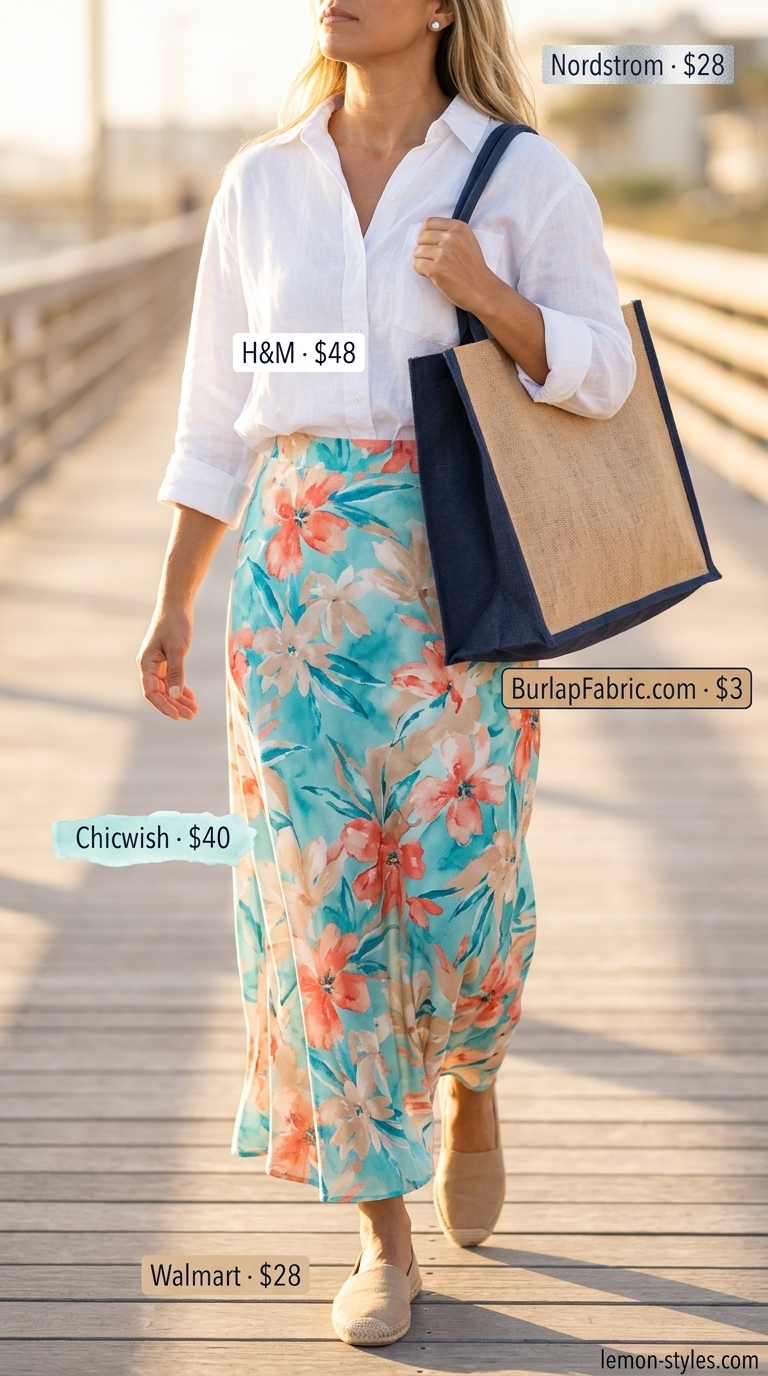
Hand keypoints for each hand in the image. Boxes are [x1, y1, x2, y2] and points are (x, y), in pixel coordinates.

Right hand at [137, 605, 197, 721]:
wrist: (176, 604)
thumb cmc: (175, 624)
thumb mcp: (177, 649)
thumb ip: (176, 672)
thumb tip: (175, 696)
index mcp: (146, 664)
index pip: (151, 692)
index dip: (163, 706)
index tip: (177, 716)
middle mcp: (149, 666)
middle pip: (160, 693)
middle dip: (175, 706)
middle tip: (192, 716)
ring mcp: (157, 664)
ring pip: (167, 688)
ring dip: (179, 700)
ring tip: (194, 710)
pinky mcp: (167, 660)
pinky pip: (172, 680)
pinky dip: (181, 689)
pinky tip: (191, 698)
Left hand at [413, 217, 495, 315]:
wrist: (483, 291)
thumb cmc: (473, 269)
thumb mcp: (468, 241)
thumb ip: (450, 233)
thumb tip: (424, 232)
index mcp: (459, 227)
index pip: (428, 223)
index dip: (428, 236)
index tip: (435, 247)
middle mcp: (451, 237)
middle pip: (421, 237)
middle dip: (424, 250)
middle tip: (435, 261)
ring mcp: (444, 253)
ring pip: (416, 252)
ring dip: (422, 261)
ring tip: (435, 269)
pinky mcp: (437, 269)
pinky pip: (417, 265)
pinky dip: (421, 272)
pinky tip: (433, 276)